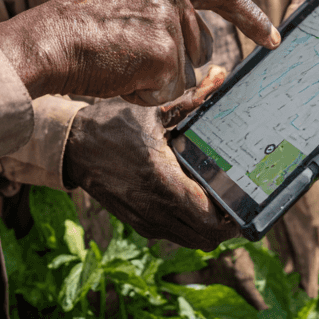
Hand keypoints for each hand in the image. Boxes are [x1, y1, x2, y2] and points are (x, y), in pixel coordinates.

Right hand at [0, 0, 278, 104]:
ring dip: (154, 79)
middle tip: (125, 56)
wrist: (46, 41)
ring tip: (115, 61)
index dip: (250, 17)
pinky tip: (117, 76)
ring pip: (183, 73)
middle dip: (171, 62)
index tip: (273, 38)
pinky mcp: (165, 53)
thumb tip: (199, 45)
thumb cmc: (76, 25)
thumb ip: (160, 6)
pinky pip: (167, 93)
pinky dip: (142, 94)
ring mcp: (170, 21)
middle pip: (199, 46)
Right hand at [61, 69, 237, 250]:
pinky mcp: (138, 223)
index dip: (232, 216)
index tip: (242, 200)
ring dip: (207, 227)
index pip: (208, 219)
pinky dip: (188, 225)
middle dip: (225, 225)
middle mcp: (154, 208)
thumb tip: (220, 76)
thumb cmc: (113, 125)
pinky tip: (190, 199)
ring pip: (191, 241)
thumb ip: (191, 99)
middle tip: (234, 201)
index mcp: (161, 181)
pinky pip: (173, 234)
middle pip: (205, 238)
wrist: (75, 146)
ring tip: (215, 201)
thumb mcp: (153, 110)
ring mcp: (145, 220)